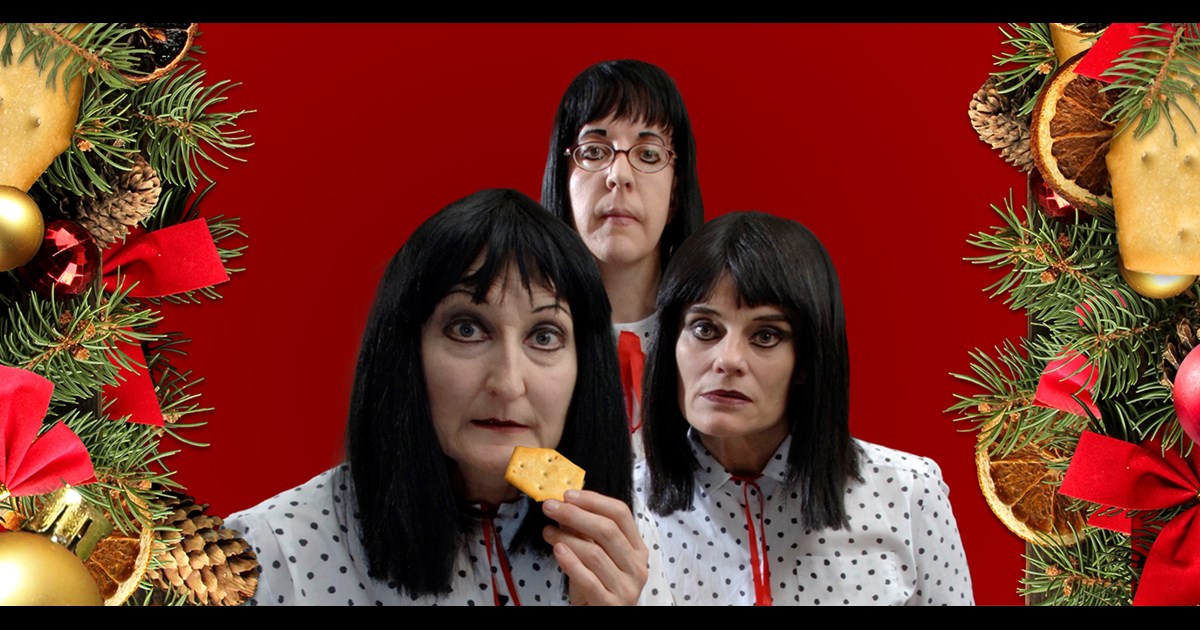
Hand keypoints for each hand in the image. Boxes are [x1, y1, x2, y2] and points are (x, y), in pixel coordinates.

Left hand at [542, 489, 648, 605]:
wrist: (601, 617)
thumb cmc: (597, 587)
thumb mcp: (594, 557)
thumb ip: (585, 533)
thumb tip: (565, 506)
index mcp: (637, 549)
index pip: (621, 514)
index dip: (594, 500)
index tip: (568, 494)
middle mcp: (637, 567)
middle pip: (608, 530)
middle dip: (575, 514)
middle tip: (550, 507)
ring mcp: (626, 587)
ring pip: (595, 553)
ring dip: (567, 537)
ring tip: (547, 531)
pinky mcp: (611, 605)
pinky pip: (588, 579)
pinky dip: (570, 563)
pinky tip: (557, 550)